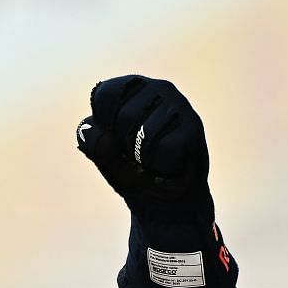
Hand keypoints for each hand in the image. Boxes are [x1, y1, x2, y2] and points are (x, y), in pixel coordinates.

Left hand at [75, 76, 209, 216]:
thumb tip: (108, 137)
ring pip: (142, 132)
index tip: (115, 136)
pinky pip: (162, 147)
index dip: (103, 124)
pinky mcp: (194, 126)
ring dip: (142, 155)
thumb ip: (93, 141)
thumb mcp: (103, 154)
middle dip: (124, 144)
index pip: (105, 93)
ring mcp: (179, 105)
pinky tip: (169, 162)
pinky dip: (159, 163)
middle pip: (122, 116)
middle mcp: (158, 88)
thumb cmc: (132, 169)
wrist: (164, 200)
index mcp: (132, 87)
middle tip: (138, 152)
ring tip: (153, 157)